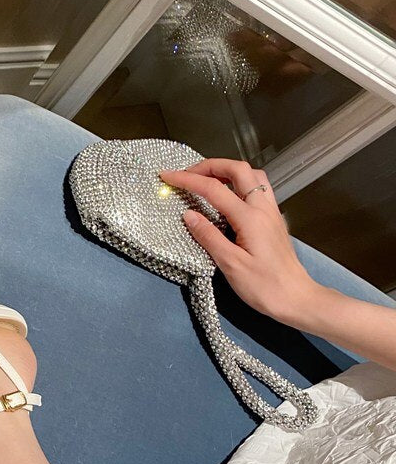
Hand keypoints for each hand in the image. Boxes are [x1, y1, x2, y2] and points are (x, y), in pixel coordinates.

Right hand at [159, 159, 320, 327]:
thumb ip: (209, 236)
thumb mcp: (230, 264)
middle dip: (209, 166)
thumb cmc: (263, 286)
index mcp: (249, 218)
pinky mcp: (273, 219)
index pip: (214, 189)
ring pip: (251, 175)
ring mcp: (271, 211)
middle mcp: (262, 207)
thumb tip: (188, 214)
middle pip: (237, 169)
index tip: (167, 176)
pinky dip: (239, 183)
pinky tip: (228, 195)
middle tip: (187, 174)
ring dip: (227, 171)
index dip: (188, 180)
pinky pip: (257, 188)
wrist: (295, 298)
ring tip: (207, 180)